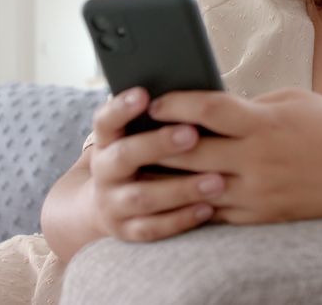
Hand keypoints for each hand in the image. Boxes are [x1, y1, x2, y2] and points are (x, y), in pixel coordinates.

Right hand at [87, 87, 226, 241]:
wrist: (106, 205)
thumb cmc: (140, 157)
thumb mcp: (136, 136)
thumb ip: (157, 119)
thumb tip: (191, 91)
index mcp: (106, 141)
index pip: (106, 120)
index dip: (121, 107)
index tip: (144, 94)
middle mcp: (104, 172)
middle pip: (124, 156)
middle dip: (158, 144)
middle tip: (191, 134)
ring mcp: (113, 204)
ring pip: (143, 197)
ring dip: (180, 188)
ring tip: (216, 180)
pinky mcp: (126, 231)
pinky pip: (153, 228)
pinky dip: (181, 219)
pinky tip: (208, 208)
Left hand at [147, 87, 321, 224]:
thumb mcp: (289, 100)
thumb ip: (246, 105)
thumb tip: (205, 107)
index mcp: (264, 123)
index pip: (207, 109)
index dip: (174, 103)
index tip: (152, 101)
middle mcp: (257, 160)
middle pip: (191, 152)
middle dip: (157, 144)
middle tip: (130, 136)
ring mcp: (259, 193)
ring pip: (196, 188)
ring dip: (166, 180)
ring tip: (140, 169)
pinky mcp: (262, 217)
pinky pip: (215, 213)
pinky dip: (191, 203)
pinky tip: (172, 195)